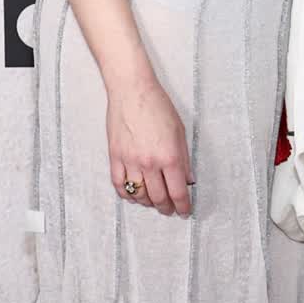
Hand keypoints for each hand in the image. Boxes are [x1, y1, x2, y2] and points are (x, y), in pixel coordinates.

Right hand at [107, 76, 194, 216]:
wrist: (132, 90)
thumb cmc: (158, 106)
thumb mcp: (180, 132)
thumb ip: (184, 159)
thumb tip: (188, 180)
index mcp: (169, 156)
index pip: (178, 192)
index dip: (183, 206)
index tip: (185, 211)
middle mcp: (150, 162)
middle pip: (159, 197)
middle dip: (167, 208)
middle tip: (170, 209)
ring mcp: (130, 161)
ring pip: (139, 195)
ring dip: (148, 203)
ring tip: (154, 202)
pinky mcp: (115, 157)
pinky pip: (119, 184)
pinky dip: (127, 195)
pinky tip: (134, 195)